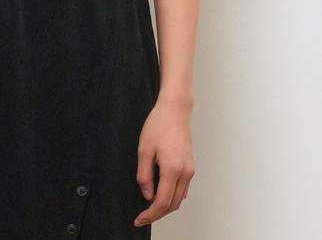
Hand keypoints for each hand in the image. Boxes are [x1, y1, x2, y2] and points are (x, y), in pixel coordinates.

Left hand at [134, 97, 194, 227]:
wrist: (175, 110)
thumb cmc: (159, 125)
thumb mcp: (144, 149)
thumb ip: (144, 175)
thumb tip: (147, 195)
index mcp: (172, 169)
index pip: (161, 202)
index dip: (150, 214)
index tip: (139, 219)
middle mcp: (184, 173)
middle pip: (172, 205)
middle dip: (157, 214)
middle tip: (142, 217)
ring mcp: (190, 170)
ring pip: (179, 199)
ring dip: (165, 207)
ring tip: (149, 208)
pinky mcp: (190, 166)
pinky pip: (183, 189)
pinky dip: (172, 197)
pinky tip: (161, 195)